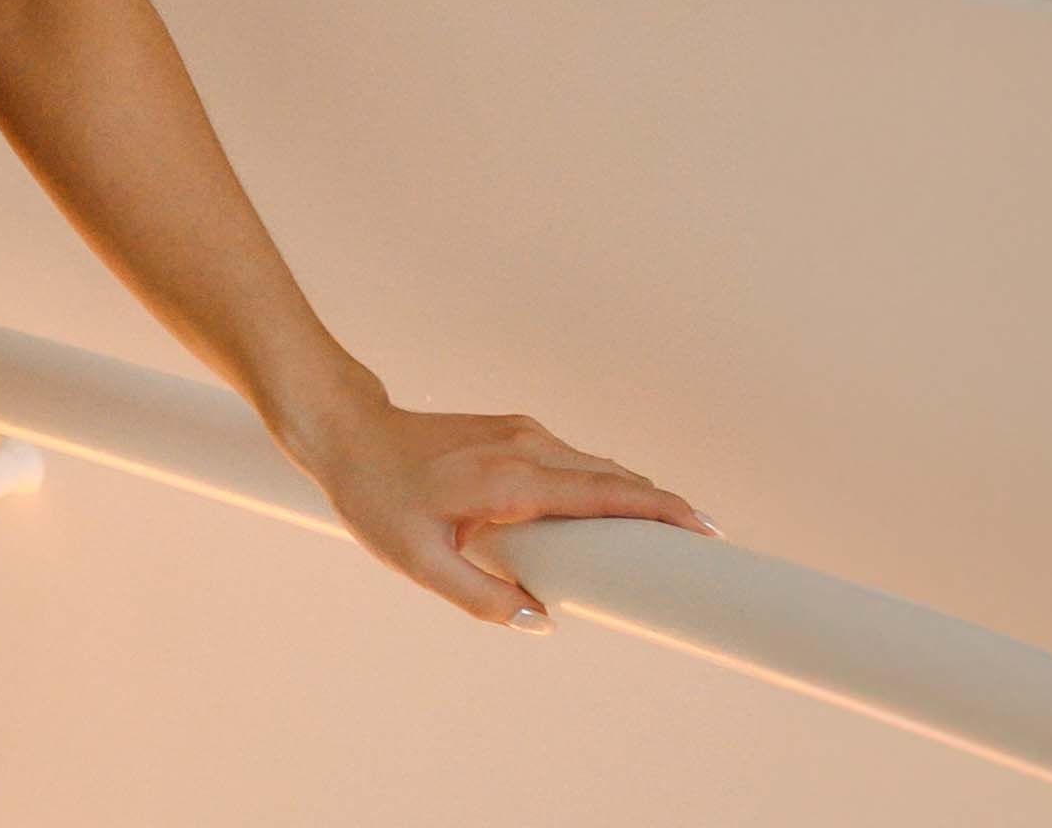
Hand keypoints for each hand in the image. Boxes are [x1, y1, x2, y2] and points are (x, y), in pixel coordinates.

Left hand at [287, 387, 721, 629]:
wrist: (344, 431)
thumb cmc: (376, 495)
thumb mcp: (417, 561)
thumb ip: (480, 596)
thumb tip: (540, 621)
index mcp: (510, 480)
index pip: (605, 493)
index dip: (660, 511)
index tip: (707, 533)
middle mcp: (526, 446)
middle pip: (614, 478)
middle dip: (662, 511)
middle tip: (706, 552)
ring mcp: (522, 433)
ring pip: (596, 467)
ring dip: (633, 499)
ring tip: (670, 543)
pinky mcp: (515, 431)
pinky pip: (574, 462)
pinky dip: (602, 487)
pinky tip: (613, 519)